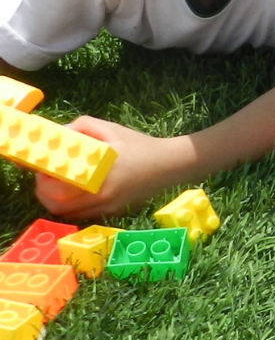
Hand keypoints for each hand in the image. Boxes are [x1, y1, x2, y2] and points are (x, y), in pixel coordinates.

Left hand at [33, 116, 184, 219]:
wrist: (169, 165)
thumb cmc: (140, 145)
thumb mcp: (112, 129)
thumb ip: (83, 125)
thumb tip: (57, 133)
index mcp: (98, 171)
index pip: (58, 182)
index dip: (42, 176)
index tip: (40, 166)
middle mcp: (101, 193)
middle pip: (56, 204)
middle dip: (43, 191)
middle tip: (44, 178)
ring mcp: (106, 206)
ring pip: (66, 213)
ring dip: (54, 201)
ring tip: (55, 185)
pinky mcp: (112, 213)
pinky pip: (81, 214)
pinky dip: (71, 206)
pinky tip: (73, 193)